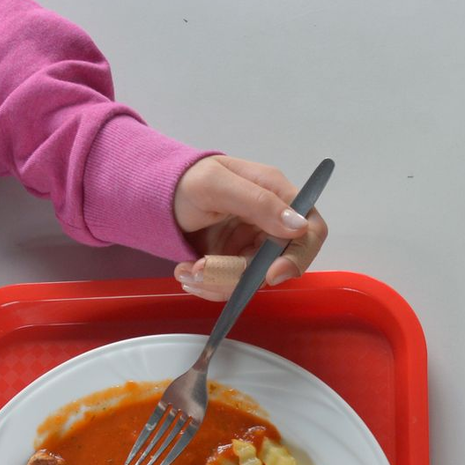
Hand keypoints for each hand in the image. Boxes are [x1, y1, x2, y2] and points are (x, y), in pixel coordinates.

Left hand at [172, 156, 328, 301]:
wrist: (153, 194)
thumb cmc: (182, 179)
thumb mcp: (216, 184)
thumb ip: (258, 202)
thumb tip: (299, 225)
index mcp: (276, 194)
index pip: (311, 231)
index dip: (299, 257)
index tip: (272, 274)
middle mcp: (272, 222)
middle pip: (279, 264)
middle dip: (241, 275)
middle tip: (204, 270)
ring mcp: (255, 244)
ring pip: (254, 280)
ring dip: (218, 282)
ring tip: (187, 271)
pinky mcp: (238, 261)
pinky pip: (235, 285)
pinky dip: (210, 285)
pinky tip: (188, 273)